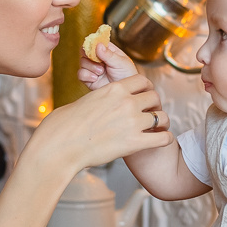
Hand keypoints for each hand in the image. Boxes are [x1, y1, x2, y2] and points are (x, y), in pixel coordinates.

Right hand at [31, 72, 171, 172]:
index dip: (145, 89)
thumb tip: (104, 101)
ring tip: (157, 128)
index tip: (143, 96)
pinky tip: (160, 140)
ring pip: (162, 117)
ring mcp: (133, 122)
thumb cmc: (65, 125)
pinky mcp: (135, 142)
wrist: (61, 145)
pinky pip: (163, 138)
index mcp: (114, 89)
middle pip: (154, 97)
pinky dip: (165, 139)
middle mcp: (127, 102)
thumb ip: (102, 97)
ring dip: (160, 123)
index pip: (142, 81)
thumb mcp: (86, 101)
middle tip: (150, 114)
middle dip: (153, 105)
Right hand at [77, 42, 139, 89]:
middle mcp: (98, 58)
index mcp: (108, 50)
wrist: (125, 93)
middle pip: (85, 50)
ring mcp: (93, 68)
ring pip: (82, 62)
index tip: (94, 47)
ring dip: (91, 66)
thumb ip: (109, 55)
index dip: (93, 43)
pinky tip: (95, 78)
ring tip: (101, 72)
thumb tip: (98, 45)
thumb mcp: (121, 63)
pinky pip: (81, 74)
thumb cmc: (127, 76)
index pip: (96, 41)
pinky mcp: (89, 79)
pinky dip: (86, 75)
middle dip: (89, 55)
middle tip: (96, 60)